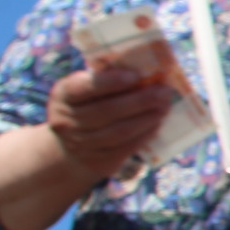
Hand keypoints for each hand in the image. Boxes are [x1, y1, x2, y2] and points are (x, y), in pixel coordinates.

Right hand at [45, 63, 174, 179]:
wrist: (70, 148)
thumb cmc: (86, 106)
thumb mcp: (85, 90)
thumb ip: (106, 78)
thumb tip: (146, 67)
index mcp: (63, 95)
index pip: (85, 88)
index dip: (110, 82)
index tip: (136, 76)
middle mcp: (66, 120)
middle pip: (106, 111)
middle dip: (140, 100)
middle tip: (165, 91)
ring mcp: (79, 143)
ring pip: (118, 132)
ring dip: (146, 119)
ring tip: (165, 107)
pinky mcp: (96, 162)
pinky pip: (124, 148)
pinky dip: (144, 135)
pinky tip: (157, 123)